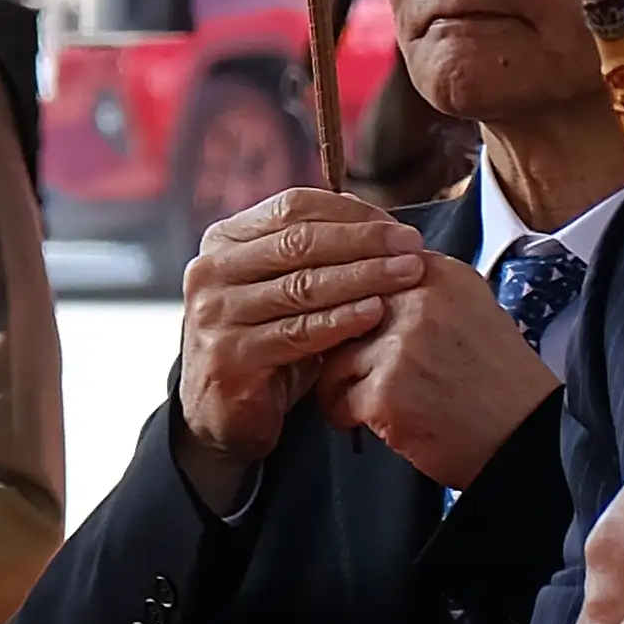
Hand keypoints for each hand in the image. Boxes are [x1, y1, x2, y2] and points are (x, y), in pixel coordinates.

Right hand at [168, 192, 430, 469]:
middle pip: (299, 243)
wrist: (224, 415)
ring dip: (363, 276)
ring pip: (302, 286)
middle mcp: (210, 271)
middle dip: (364, 241)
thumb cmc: (267, 343)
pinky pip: (298, 333)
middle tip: (413, 245)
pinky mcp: (230, 358)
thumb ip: (315, 255)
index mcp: (223, 241)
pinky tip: (377, 311)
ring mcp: (215, 315)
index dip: (351, 214)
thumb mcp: (283, 289)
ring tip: (408, 274)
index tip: (399, 228)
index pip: (292, 208)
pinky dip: (342, 320)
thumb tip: (381, 222)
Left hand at [309, 246, 568, 491]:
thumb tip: (368, 283)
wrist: (527, 439)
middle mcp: (419, 300)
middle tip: (365, 371)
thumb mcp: (472, 311)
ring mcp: (400, 344)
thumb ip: (422, 292)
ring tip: (373, 402)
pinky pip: (337, 398)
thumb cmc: (499, 383)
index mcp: (440, 274)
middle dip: (346, 346)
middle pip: (344, 312)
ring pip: (334, 357)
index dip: (356, 306)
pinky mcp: (385, 390)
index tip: (361, 330)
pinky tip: (376, 422)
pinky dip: (347, 415)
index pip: (367, 270)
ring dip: (346, 384)